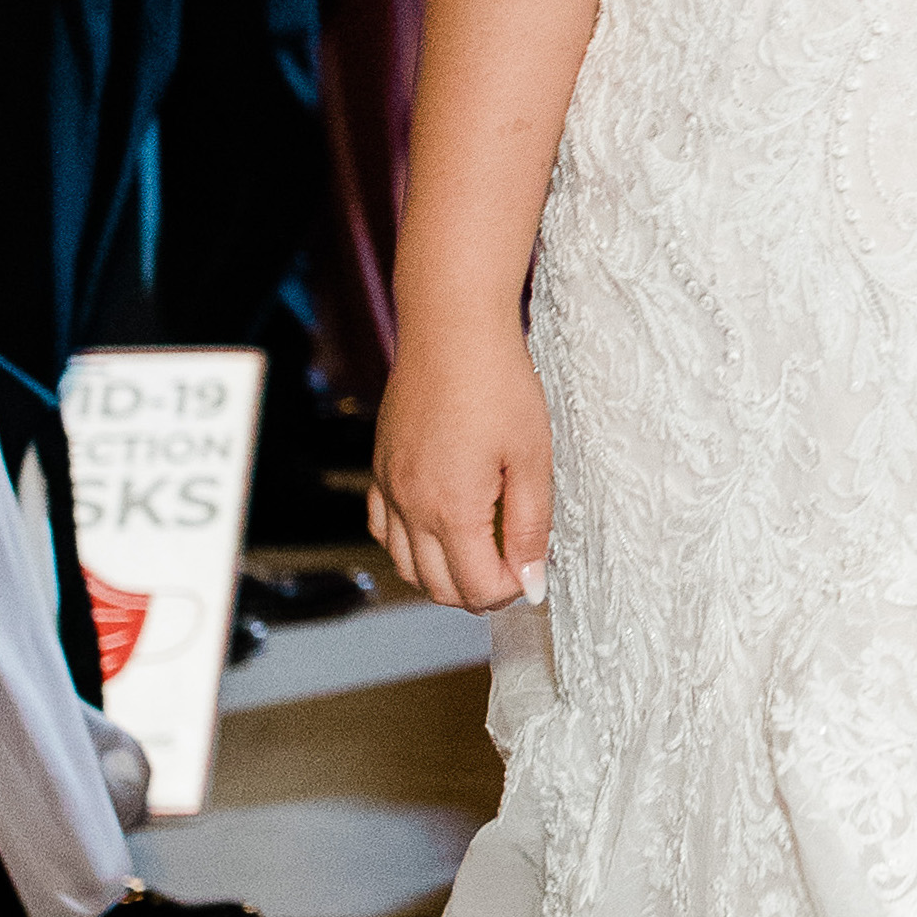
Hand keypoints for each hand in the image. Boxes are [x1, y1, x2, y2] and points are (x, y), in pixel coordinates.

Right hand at [370, 313, 553, 611]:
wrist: (451, 327)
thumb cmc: (498, 384)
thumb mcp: (532, 458)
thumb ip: (531, 527)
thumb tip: (532, 581)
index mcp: (450, 509)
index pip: (476, 588)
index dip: (512, 590)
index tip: (535, 569)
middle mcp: (410, 506)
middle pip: (439, 586)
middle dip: (480, 590)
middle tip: (516, 564)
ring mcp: (389, 487)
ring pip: (406, 564)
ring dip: (445, 572)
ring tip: (486, 546)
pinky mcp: (381, 467)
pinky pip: (384, 528)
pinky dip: (411, 543)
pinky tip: (442, 524)